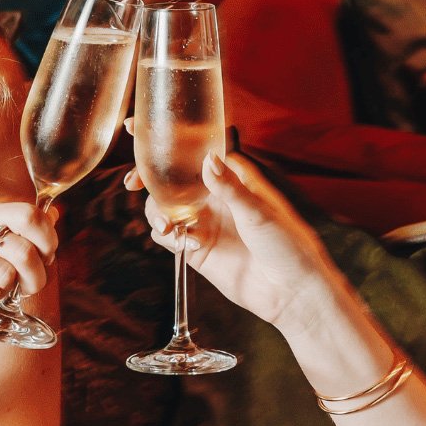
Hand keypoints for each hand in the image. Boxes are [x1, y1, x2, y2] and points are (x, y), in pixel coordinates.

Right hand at [126, 150, 338, 333]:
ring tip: (166, 222)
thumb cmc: (288, 244)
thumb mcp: (259, 211)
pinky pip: (169, 236)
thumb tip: (207, 160)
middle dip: (150, 177)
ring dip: (156, 210)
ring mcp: (205, 224)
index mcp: (234, 179)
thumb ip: (230, 187)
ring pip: (165, 207)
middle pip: (173, 178)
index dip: (171, 142)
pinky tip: (183, 240)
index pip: (197, 152)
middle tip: (135, 181)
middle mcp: (215, 199)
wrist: (291, 292)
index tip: (145, 132)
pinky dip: (167, 235)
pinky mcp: (198, 251)